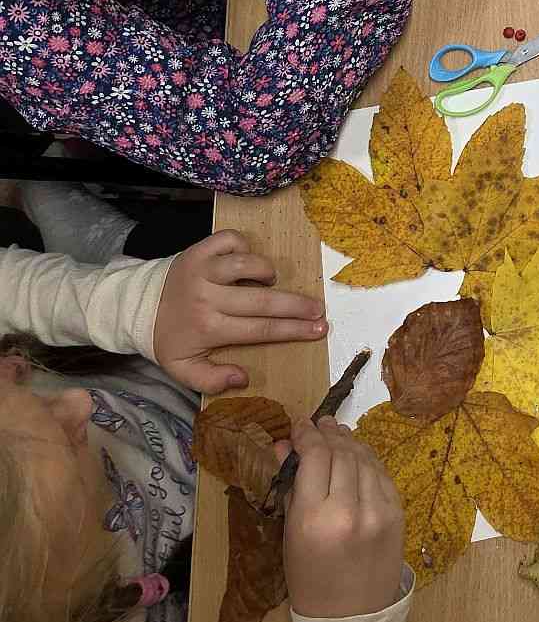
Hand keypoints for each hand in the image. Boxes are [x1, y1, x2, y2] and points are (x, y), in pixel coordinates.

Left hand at [154, 231, 325, 393]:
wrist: (136, 307)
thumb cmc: (169, 338)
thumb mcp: (183, 370)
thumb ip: (212, 380)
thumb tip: (243, 378)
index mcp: (208, 328)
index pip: (260, 329)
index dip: (292, 330)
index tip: (318, 330)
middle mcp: (208, 297)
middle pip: (262, 300)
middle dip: (296, 305)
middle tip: (319, 309)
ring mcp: (203, 270)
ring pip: (247, 264)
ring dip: (266, 271)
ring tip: (273, 282)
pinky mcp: (198, 250)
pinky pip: (230, 240)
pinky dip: (244, 246)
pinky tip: (247, 260)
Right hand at [282, 417, 404, 618]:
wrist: (350, 618)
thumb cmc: (311, 580)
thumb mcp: (290, 536)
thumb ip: (290, 487)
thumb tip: (283, 445)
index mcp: (314, 519)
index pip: (314, 457)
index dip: (306, 435)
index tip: (299, 425)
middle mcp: (349, 510)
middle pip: (341, 453)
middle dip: (328, 434)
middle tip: (319, 424)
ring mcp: (378, 511)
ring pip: (364, 458)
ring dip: (350, 442)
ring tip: (337, 433)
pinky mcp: (398, 514)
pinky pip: (382, 475)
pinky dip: (368, 460)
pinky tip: (358, 455)